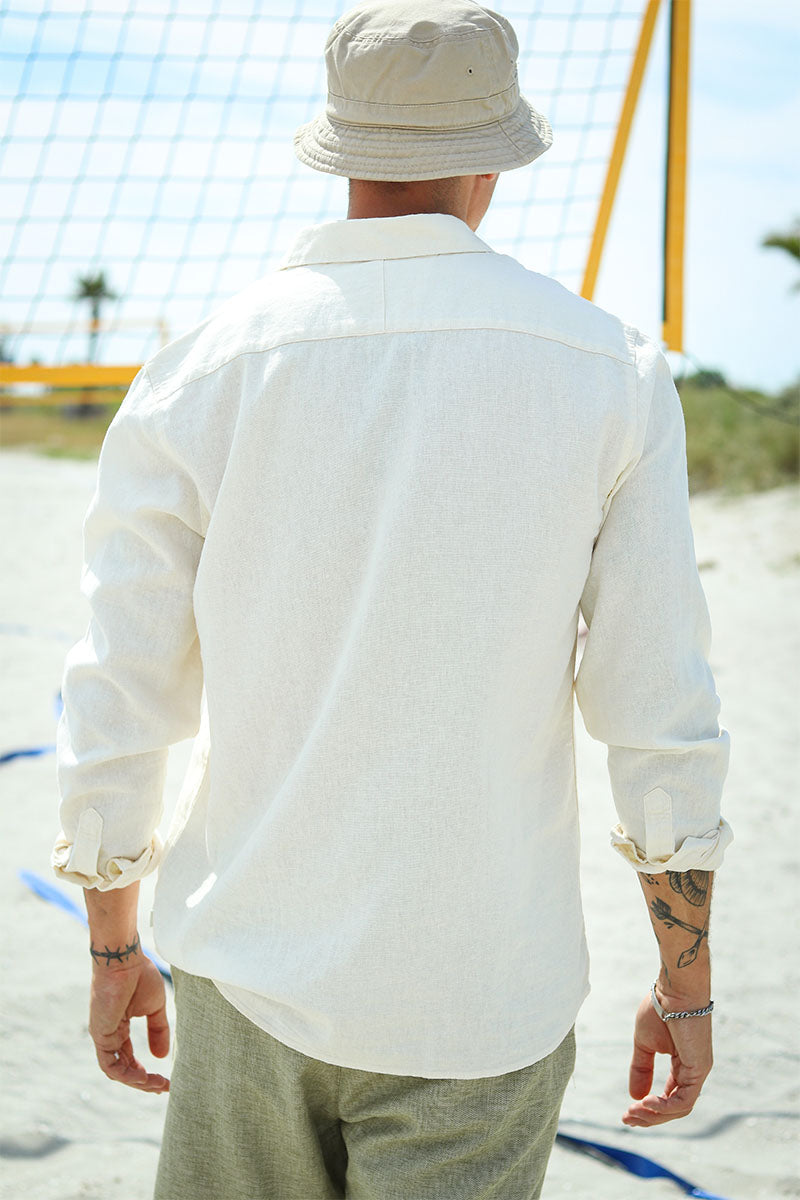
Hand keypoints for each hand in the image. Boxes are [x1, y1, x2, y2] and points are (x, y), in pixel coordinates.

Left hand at [88, 955, 170, 1092]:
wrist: (123, 959)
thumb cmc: (139, 976)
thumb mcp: (154, 1008)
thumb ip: (158, 1030)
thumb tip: (161, 1057)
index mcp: (118, 1029)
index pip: (128, 1059)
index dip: (144, 1073)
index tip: (164, 1079)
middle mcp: (108, 1036)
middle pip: (123, 1069)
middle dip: (143, 1082)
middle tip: (163, 1087)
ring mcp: (103, 1036)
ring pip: (116, 1071)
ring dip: (136, 1082)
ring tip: (157, 1084)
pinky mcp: (100, 1034)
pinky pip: (110, 1064)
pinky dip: (126, 1074)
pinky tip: (143, 1077)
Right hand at [622, 991, 712, 1125]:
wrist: (674, 989)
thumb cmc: (660, 1008)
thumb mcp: (644, 1043)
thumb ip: (641, 1069)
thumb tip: (634, 1096)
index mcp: (682, 1065)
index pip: (669, 1096)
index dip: (649, 1108)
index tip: (627, 1112)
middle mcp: (693, 1072)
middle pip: (674, 1108)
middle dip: (649, 1117)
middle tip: (626, 1119)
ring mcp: (698, 1072)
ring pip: (679, 1109)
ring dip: (654, 1115)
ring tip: (633, 1111)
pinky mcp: (699, 1069)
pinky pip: (683, 1100)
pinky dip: (664, 1106)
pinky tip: (646, 1102)